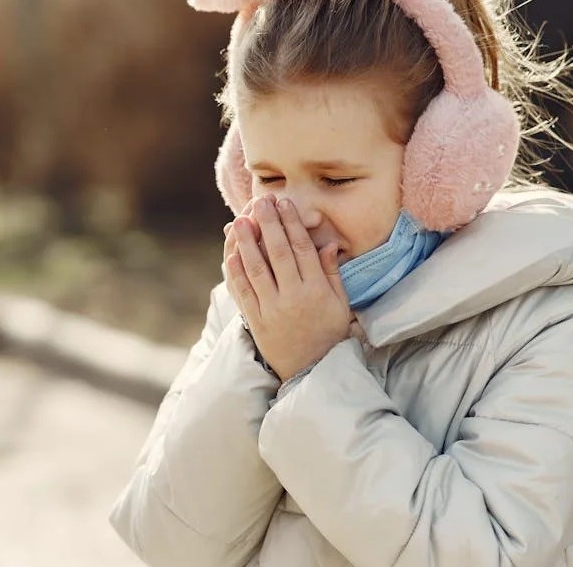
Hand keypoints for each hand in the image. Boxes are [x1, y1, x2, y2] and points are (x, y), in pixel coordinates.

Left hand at [223, 195, 350, 381]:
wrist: (311, 371)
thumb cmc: (329, 335)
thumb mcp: (340, 305)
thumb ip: (332, 274)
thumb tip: (329, 244)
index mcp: (316, 291)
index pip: (302, 249)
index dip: (292, 224)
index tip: (285, 204)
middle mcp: (293, 298)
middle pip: (278, 253)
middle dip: (268, 224)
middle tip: (260, 201)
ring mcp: (272, 310)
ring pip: (256, 270)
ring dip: (247, 243)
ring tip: (240, 221)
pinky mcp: (256, 321)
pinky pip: (243, 293)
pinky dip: (236, 272)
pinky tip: (231, 253)